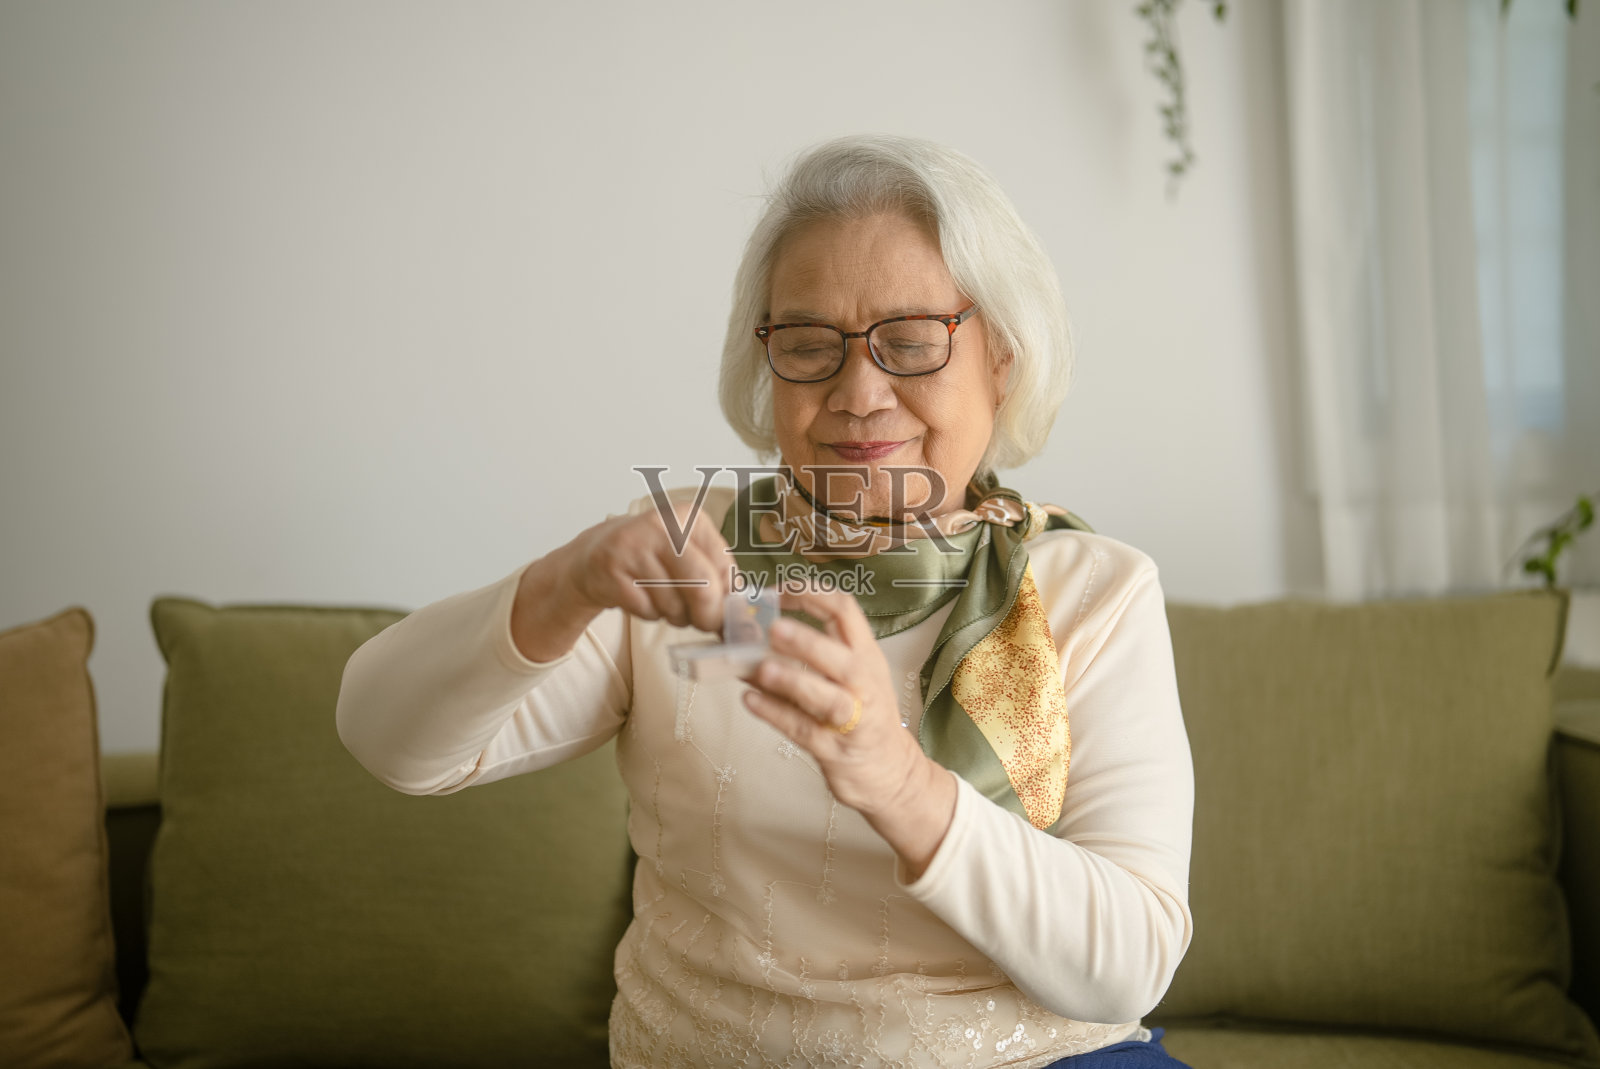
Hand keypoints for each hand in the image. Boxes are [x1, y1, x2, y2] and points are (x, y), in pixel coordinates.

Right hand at [511, 499, 730, 662]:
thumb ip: (718, 577)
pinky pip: (647, 610)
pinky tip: (643, 599)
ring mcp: (634, 546)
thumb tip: (743, 616)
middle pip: (703, 588)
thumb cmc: (652, 558)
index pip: (724, 568)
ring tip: (666, 602)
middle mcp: (663, 525)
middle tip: (705, 624)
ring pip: (674, 605)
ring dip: (676, 616)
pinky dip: (651, 615)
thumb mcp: (688, 554)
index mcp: (690, 517)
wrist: (594, 555)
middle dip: (708, 617)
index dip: (730, 600)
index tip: (730, 618)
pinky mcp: (611, 569)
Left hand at [739, 587, 955, 875]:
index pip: (846, 613)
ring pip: (828, 699)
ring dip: (793, 681)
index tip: (777, 591)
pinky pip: (805, 731)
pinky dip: (776, 715)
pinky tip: (751, 701)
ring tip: (761, 668)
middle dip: (807, 641)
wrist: (891, 772)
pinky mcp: (837, 750)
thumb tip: (749, 636)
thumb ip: (805, 657)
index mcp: (866, 656)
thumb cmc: (862, 717)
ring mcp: (854, 720)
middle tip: (772, 628)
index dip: (812, 596)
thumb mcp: (845, 679)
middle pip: (842, 658)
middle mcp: (865, 685)